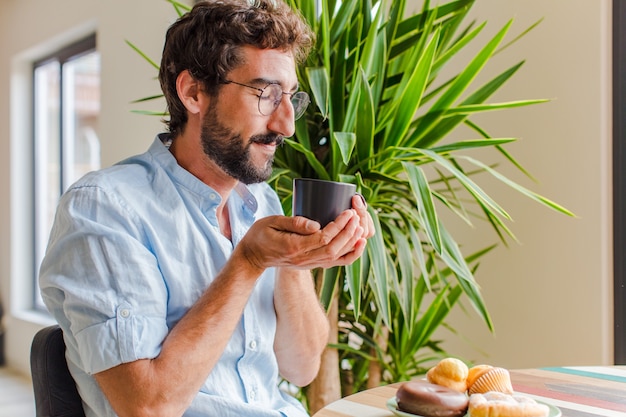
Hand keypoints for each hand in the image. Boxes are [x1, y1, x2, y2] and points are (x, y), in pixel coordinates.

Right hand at [236, 205, 371, 271]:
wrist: (254, 257)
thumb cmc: (261, 235)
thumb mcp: (271, 222)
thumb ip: (294, 222)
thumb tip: (316, 224)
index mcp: (294, 247)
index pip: (323, 238)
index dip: (339, 226)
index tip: (348, 212)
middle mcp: (303, 259)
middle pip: (333, 249)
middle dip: (349, 233)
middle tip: (357, 217)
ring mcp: (308, 265)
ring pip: (336, 258)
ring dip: (351, 243)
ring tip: (361, 228)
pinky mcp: (312, 265)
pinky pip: (335, 263)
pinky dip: (349, 255)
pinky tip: (358, 244)